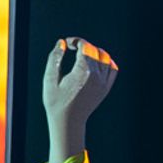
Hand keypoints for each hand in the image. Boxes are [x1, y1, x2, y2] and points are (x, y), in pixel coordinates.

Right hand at [41, 36, 117, 162]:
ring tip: (84, 54)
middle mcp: (96, 75)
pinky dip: (107, 62)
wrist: (68, 122)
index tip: (67, 42)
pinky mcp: (106, 88)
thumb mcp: (49, 79)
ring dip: (95, 51)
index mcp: (82, 71)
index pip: (85, 46)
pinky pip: (113, 69)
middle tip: (73, 48)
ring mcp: (103, 82)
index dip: (76, 40)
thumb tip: (62, 42)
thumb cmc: (55, 102)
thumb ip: (55, 58)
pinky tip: (97, 62)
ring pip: (106, 58)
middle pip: (95, 50)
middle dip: (84, 45)